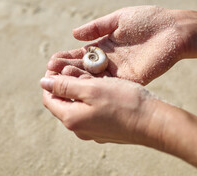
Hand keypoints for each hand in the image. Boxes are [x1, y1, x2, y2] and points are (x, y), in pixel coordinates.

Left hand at [40, 74, 163, 145]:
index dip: (50, 80)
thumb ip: (64, 86)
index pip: (48, 98)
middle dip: (66, 82)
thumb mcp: (91, 89)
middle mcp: (79, 129)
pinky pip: (92, 111)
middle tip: (78, 66)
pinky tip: (104, 86)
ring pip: (79, 105)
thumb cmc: (124, 102)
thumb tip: (43, 82)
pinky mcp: (106, 130)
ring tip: (92, 74)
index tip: (59, 64)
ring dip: (80, 89)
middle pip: (63, 102)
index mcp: (71, 119)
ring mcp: (93, 131)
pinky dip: (93, 97)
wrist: (153, 122)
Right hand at [48, 6, 193, 84]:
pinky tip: (79, 86)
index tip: (52, 61)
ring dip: (77, 79)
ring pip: (94, 78)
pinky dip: (95, 85)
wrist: (175, 29)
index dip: (67, 57)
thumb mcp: (118, 18)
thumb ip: (97, 27)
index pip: (82, 53)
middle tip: (50, 73)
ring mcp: (120, 71)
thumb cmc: (149, 19)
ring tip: (58, 79)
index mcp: (107, 45)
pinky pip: (110, 84)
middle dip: (67, 70)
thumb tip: (74, 34)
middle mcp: (111, 60)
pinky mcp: (131, 79)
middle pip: (85, 68)